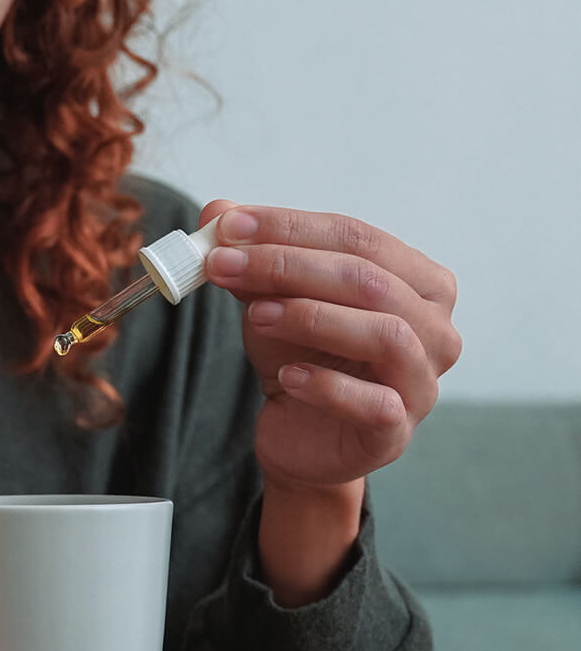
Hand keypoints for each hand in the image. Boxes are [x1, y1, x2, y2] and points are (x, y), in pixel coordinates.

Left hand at [201, 199, 461, 490]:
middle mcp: (436, 329)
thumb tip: (215, 211)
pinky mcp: (397, 433)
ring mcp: (424, 383)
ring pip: (385, 334)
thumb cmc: (299, 360)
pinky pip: (373, 403)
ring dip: (312, 317)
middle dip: (288, 266)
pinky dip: (326, 385)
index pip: (357, 237)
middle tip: (223, 264)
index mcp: (420, 282)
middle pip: (369, 280)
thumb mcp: (271, 302)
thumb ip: (252, 259)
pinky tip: (287, 377)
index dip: (290, 228)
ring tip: (255, 315)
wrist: (299, 438)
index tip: (227, 226)